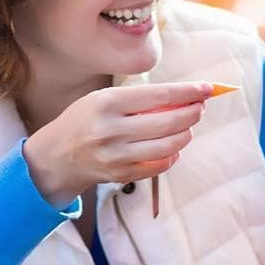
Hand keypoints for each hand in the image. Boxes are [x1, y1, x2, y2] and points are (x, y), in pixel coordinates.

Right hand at [22, 82, 210, 206]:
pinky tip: (172, 146)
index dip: (188, 92)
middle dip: (193, 113)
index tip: (207, 88)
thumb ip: (141, 100)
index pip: (160, 95)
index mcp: (107, 103)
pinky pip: (159, 166)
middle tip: (200, 107)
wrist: (57, 155)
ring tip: (187, 126)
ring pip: (169, 146)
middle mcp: (111, 130)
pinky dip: (172, 155)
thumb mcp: (104, 99)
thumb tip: (186, 97)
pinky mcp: (120, 175)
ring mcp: (115, 156)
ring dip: (186, 134)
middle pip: (169, 122)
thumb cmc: (85, 120)